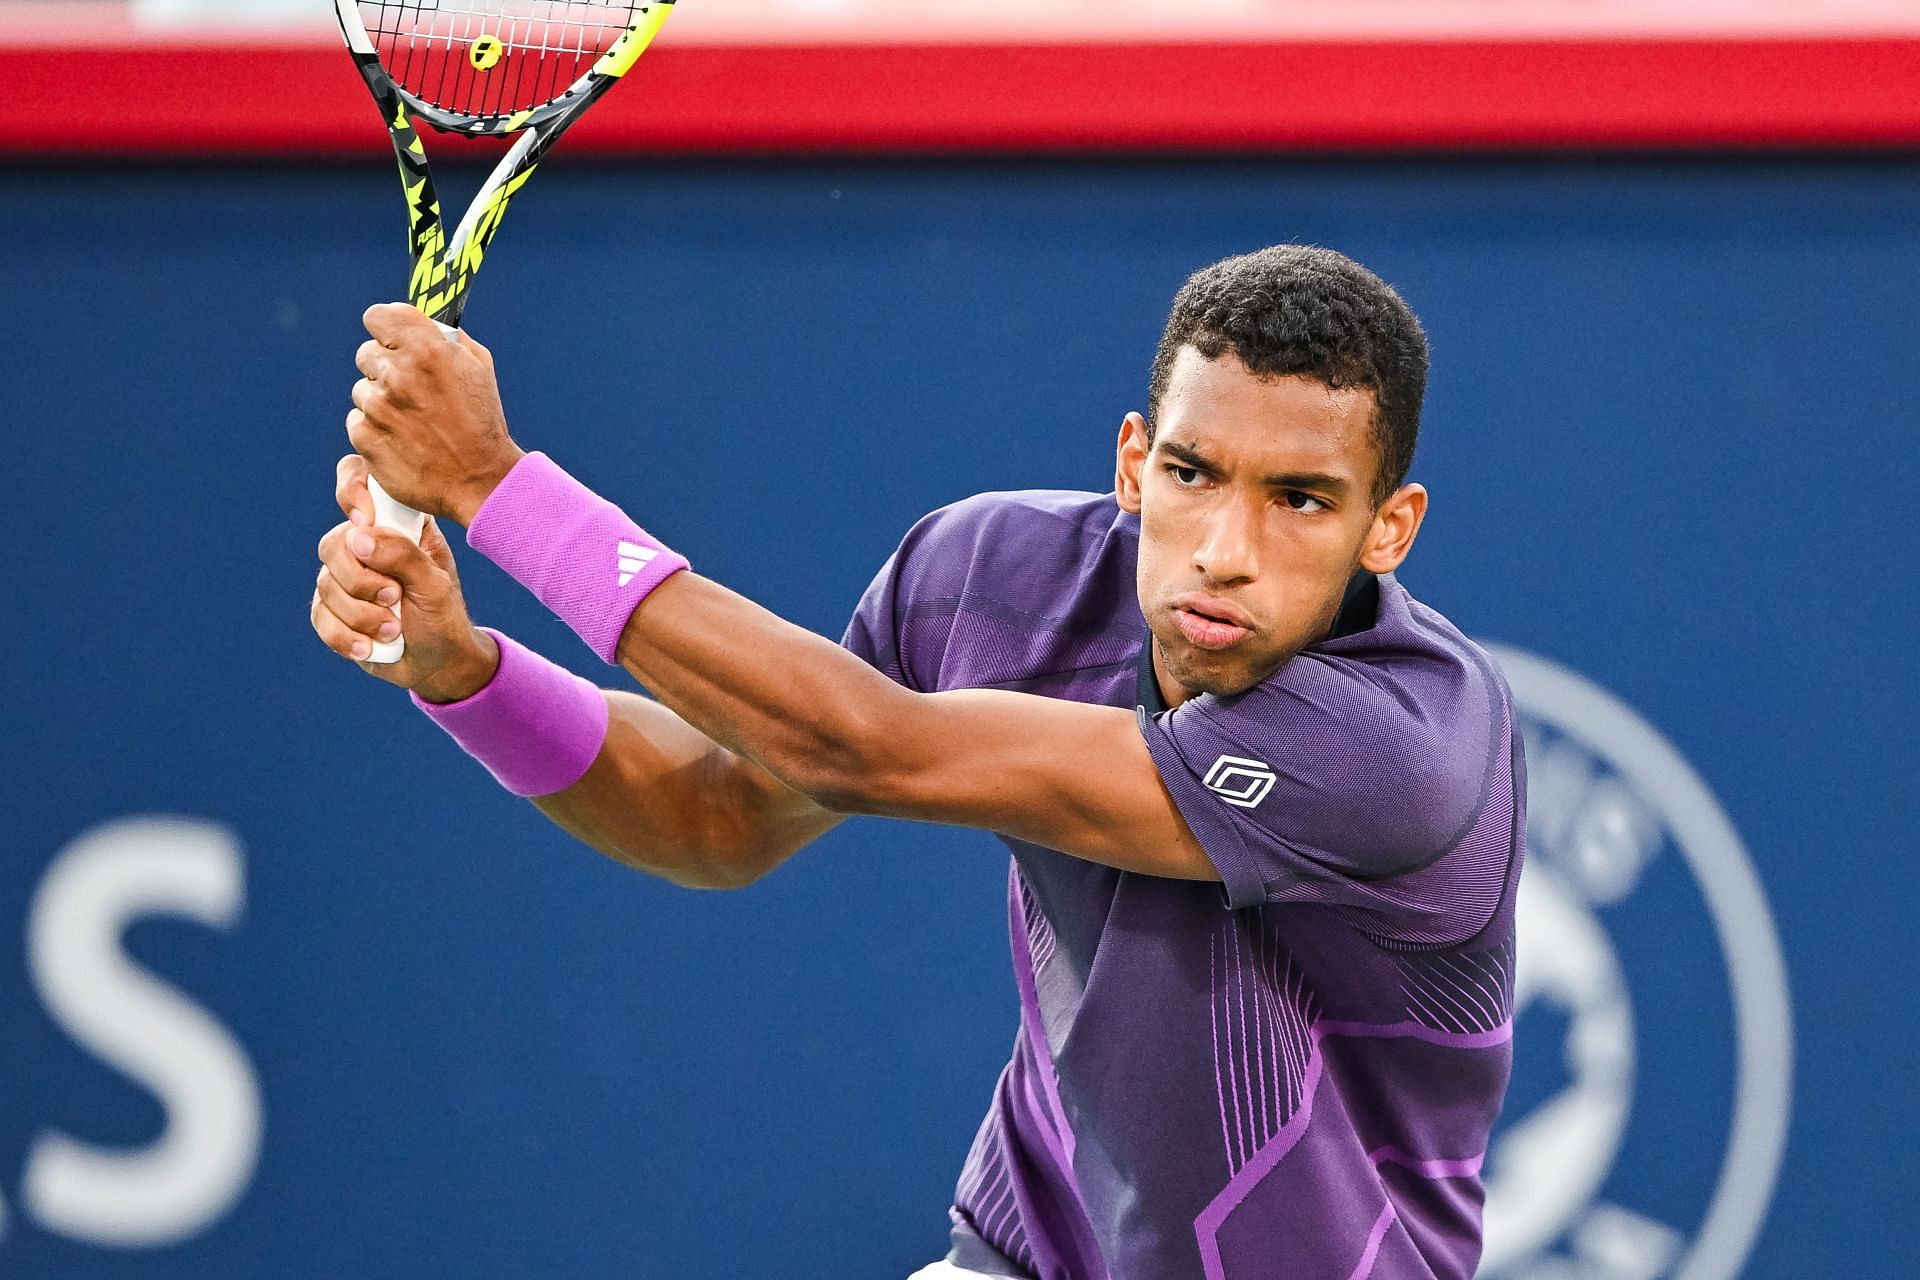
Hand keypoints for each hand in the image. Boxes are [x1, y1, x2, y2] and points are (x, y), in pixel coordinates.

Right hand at [311, 454, 500, 701]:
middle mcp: (365, 546)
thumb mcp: (436, 585)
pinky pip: (319, 617)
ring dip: (361, 616)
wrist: (437, 664)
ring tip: (394, 629)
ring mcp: (344, 577)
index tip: (365, 521)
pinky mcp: (331, 609)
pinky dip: (345, 637)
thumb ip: (403, 556)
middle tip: (394, 597)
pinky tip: (370, 648)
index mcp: (396, 525)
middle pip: (333, 545)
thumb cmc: (443, 617)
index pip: (359, 482)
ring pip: (326, 585)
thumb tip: (359, 536)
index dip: (352, 492)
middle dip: (361, 580)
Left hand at [348, 302, 525, 524]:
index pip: (378, 316)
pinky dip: (375, 429)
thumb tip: (423, 326)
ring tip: (412, 421)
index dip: (385, 328)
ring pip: (362, 390)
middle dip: (385, 366)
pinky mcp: (365, 436)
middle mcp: (398, 373)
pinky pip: (358, 421)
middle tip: (410, 389)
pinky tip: (402, 440)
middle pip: (367, 353)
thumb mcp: (478, 367)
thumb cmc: (482, 423)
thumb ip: (446, 339)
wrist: (480, 480)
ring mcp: (378, 406)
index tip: (391, 338)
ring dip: (381, 401)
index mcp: (427, 348)